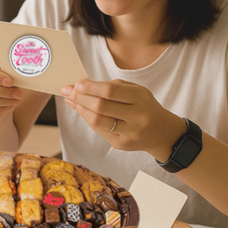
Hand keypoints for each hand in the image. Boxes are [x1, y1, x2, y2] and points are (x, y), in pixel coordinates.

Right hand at [0, 57, 22, 118]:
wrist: (1, 90)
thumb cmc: (5, 77)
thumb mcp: (8, 71)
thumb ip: (10, 72)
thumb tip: (18, 77)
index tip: (10, 82)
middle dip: (4, 91)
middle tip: (18, 94)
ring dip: (5, 101)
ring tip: (16, 100)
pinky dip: (2, 110)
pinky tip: (10, 106)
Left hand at [60, 79, 185, 157]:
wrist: (160, 131)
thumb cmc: (142, 105)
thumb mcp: (134, 90)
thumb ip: (111, 87)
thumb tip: (81, 86)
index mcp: (141, 98)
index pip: (111, 92)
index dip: (91, 87)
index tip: (76, 84)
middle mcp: (137, 116)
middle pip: (101, 107)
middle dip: (80, 97)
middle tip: (67, 91)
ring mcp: (130, 133)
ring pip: (97, 121)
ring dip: (80, 109)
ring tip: (71, 100)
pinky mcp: (121, 144)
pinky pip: (99, 130)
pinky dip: (87, 118)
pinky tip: (80, 109)